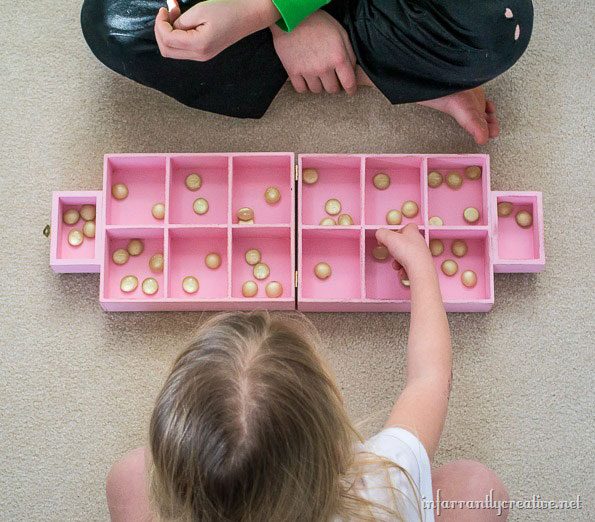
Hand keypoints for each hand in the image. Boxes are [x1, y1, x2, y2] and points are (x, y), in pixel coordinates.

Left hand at [155, 0, 278, 61]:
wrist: (248, 16)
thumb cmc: (227, 10)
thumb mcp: (201, 11)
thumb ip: (182, 21)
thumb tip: (171, 27)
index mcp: (199, 45)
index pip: (168, 40)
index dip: (160, 24)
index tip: (165, 8)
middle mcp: (199, 55)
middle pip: (167, 50)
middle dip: (161, 31)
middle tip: (168, 12)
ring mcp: (202, 56)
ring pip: (173, 51)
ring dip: (167, 33)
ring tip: (175, 14)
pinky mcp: (204, 52)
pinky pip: (182, 49)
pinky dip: (176, 36)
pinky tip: (182, 22)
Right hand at [271, 11, 356, 94]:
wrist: (291, 16)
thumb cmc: (317, 21)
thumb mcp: (340, 32)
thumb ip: (348, 53)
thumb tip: (351, 70)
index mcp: (338, 57)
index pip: (348, 83)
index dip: (351, 89)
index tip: (350, 90)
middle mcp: (323, 68)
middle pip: (332, 89)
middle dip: (333, 85)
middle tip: (331, 77)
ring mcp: (307, 71)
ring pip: (317, 90)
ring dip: (318, 84)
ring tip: (316, 74)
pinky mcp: (293, 72)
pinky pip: (301, 89)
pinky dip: (304, 86)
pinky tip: (305, 77)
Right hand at [375, 225, 432, 276]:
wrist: (420, 269)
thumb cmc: (407, 251)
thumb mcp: (389, 238)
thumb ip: (381, 233)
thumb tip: (379, 234)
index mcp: (413, 232)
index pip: (407, 227)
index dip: (397, 231)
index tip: (390, 237)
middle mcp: (419, 242)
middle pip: (404, 243)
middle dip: (395, 250)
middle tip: (391, 252)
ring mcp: (421, 254)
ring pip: (405, 256)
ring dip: (397, 261)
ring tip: (397, 265)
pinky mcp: (421, 265)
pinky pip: (409, 266)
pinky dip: (403, 269)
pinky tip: (402, 271)